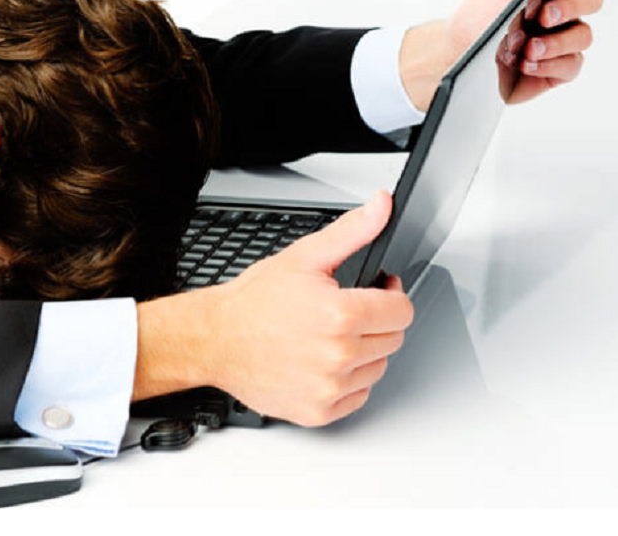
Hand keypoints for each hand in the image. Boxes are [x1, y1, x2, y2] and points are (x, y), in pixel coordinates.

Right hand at [134, 191, 413, 426]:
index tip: (374, 292)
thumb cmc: (254, 302)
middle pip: (393, 340)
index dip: (390, 295)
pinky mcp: (318, 411)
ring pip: (377, 369)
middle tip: (342, 313)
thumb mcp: (304, 257)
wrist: (216, 340)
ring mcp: (329, 387)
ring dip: (363, 353)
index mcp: (341, 315)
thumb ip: (352, 232)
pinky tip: (321, 362)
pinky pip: (357, 397)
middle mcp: (338, 356)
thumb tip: (382, 206)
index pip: (402, 311)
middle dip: (375, 323)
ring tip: (329, 337)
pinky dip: (346, 382)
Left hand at [405, 0, 604, 110]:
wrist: (455, 58)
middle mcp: (562, 8)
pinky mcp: (556, 66)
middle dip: (569, 7)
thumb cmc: (476, 21)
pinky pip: (571, 65)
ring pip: (583, 35)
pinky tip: (527, 64)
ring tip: (527, 49)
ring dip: (556, 43)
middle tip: (542, 17)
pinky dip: (550, 65)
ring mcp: (561, 37)